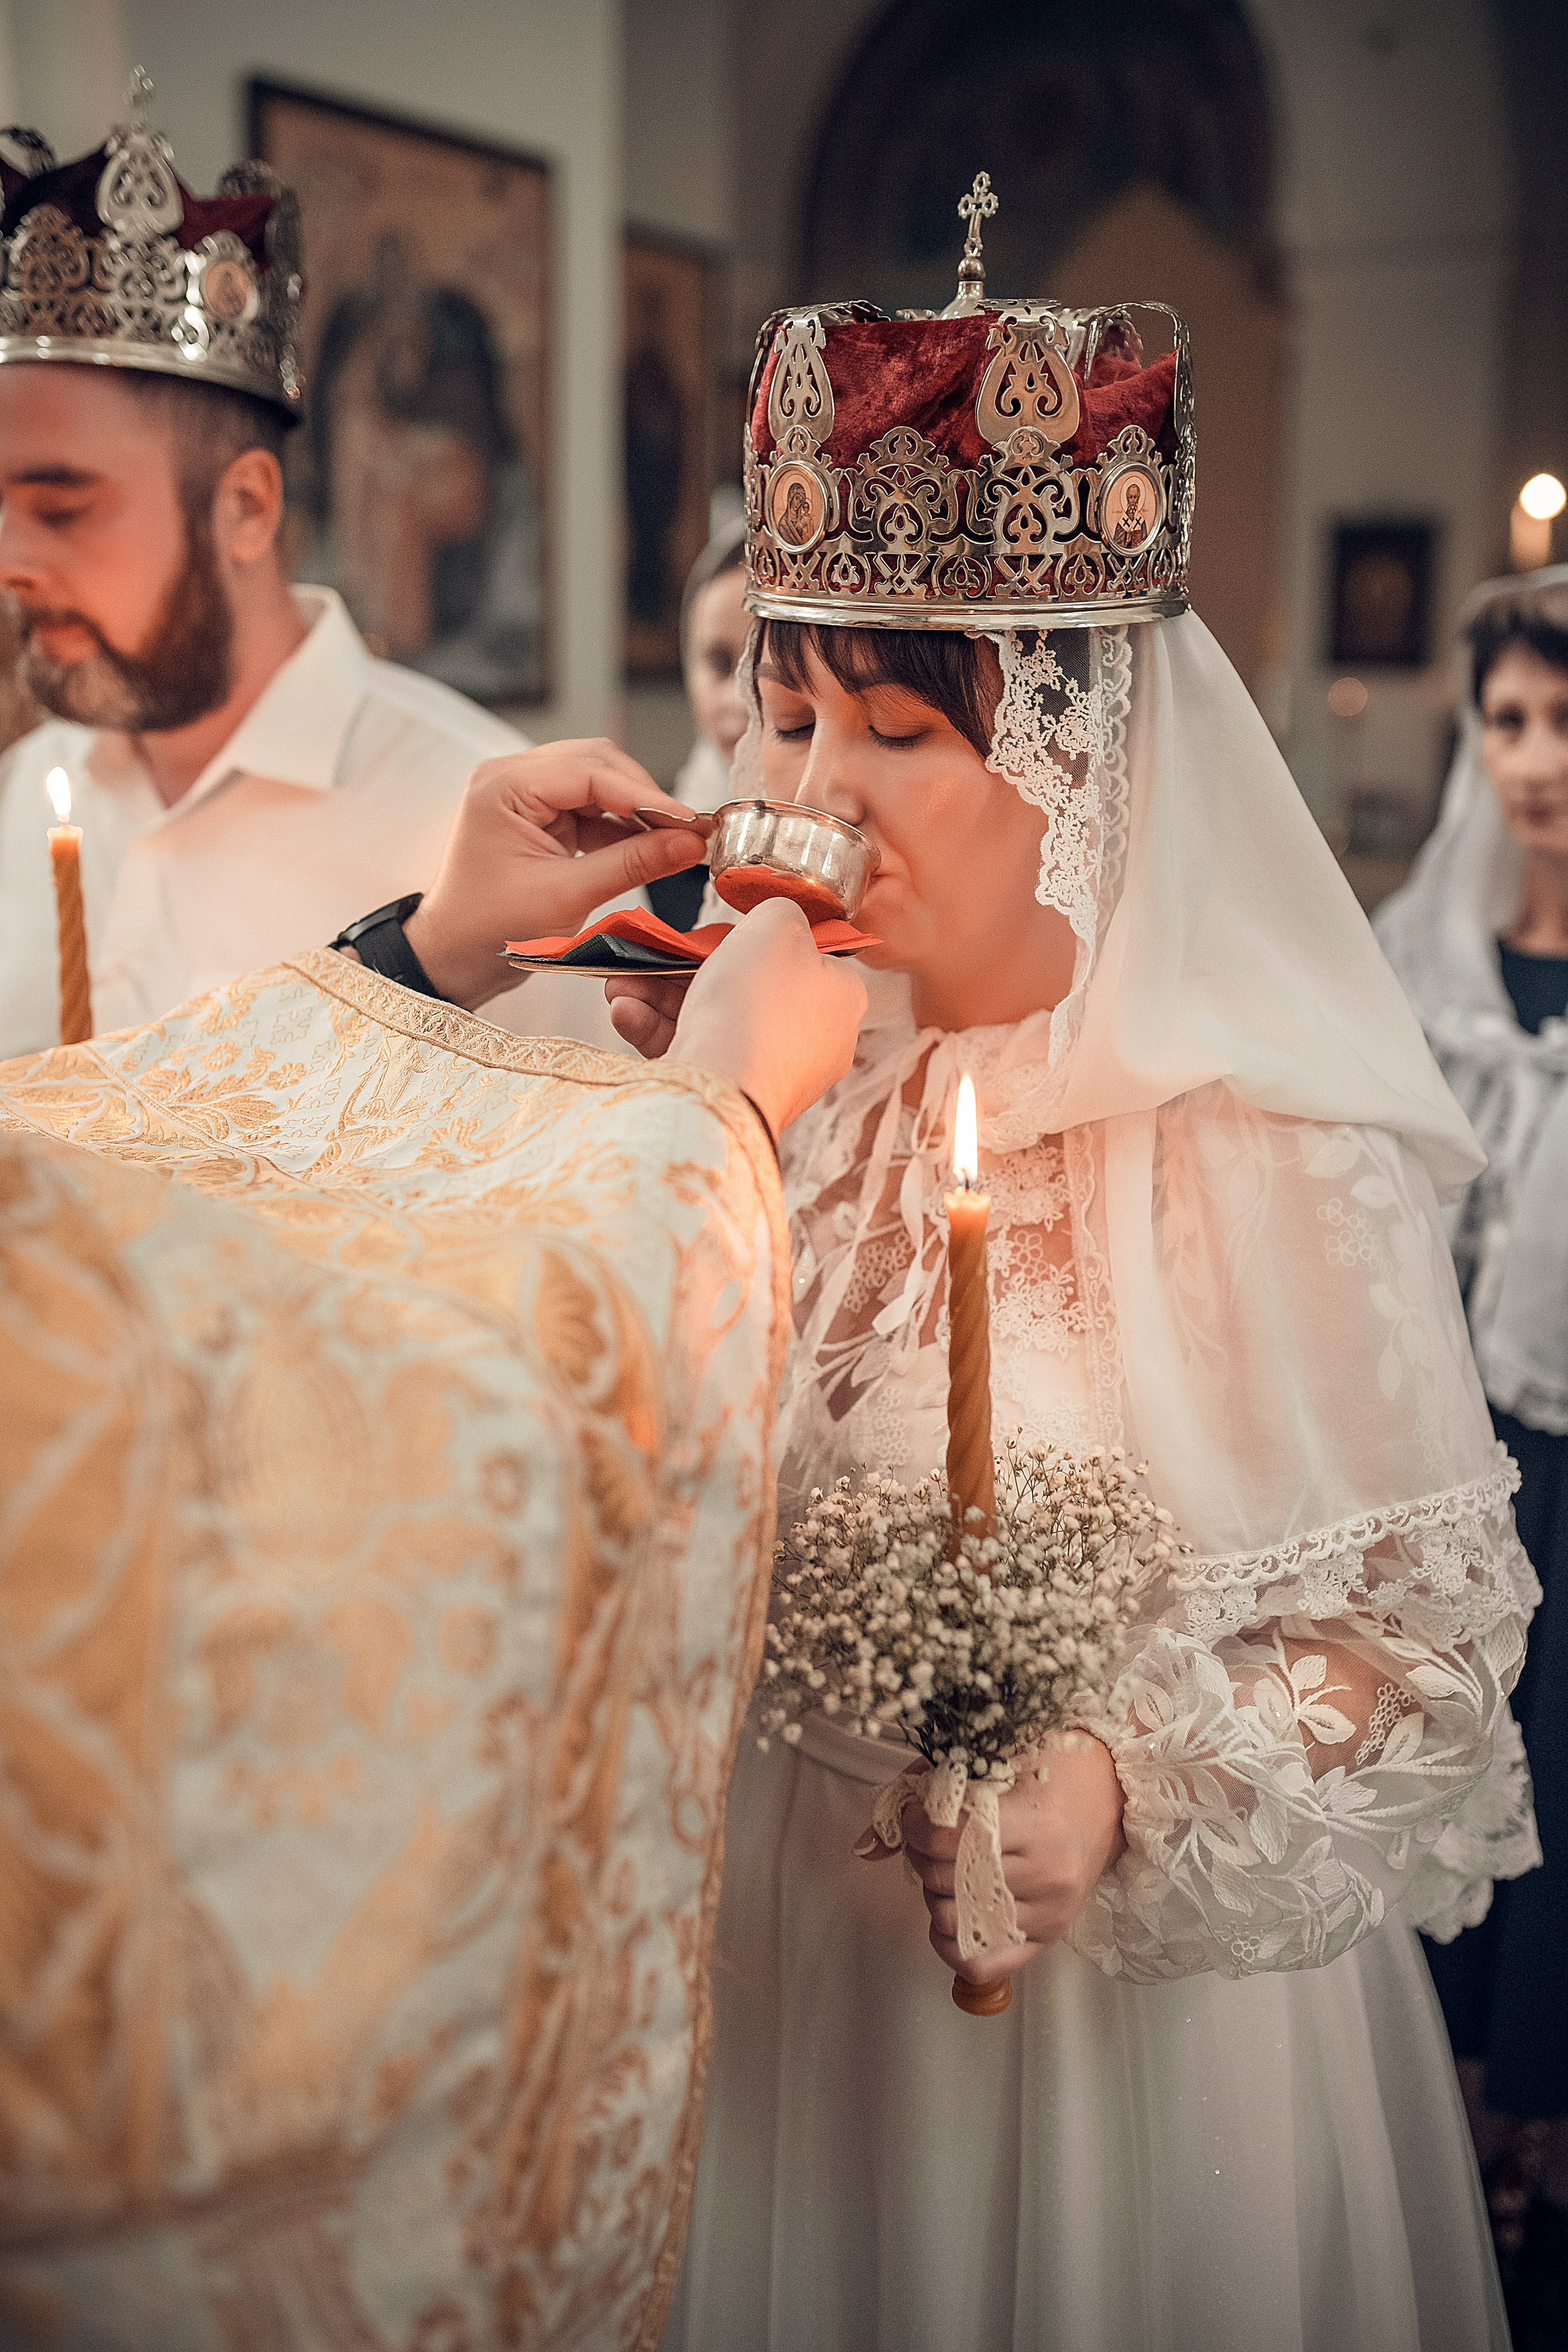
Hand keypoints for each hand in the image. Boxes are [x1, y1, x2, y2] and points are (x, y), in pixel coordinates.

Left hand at [400, 742, 706, 1008]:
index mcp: (503, 786)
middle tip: (690, 830)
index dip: (646, 796)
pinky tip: (649, 848)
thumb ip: (632, 864)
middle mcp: (510, 777)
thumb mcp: (568, 897)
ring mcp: (522, 793)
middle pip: (597, 763)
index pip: (589, 771)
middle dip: (645, 797)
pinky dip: (621, 826)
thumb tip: (690, 843)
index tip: (690, 822)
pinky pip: (590, 806)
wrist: (454, 957)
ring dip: (636, 810)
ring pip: (598, 781)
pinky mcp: (536, 814)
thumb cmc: (491, 930)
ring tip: (677, 841)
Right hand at [606, 899, 866, 1135]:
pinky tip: (626, 1013)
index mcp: (840, 996)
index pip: (802, 956)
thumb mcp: (776, 923)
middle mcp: (816, 1039)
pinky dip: (660, 1030)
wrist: (722, 1088)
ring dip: (659, 997)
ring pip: (713, 1020)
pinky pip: (699, 1052)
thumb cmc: (756, 1002)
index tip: (714, 934)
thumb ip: (779, 908)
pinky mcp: (737, 1095)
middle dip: (684, 969)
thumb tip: (777, 916)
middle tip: (651, 957)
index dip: (755, 939)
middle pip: (746, 987)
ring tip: (620, 985)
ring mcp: (775, 1071)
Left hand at [859, 1738, 1126, 1987]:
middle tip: (925, 1838)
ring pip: (956, 1922)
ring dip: (933, 1897)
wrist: (1111, 1795)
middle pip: (945, 1880)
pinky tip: (950, 1916)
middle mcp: (1047, 1873)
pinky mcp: (1049, 1938)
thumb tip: (865, 1847)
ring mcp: (1050, 1912)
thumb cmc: (1048, 1766)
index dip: (914, 1826)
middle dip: (919, 1856)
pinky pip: (983, 1966)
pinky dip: (952, 1947)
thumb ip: (925, 1790)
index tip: (914, 1813)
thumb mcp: (991, 1757)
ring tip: (945, 1870)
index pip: (947, 1838)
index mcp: (1035, 1820)